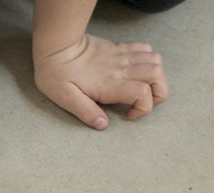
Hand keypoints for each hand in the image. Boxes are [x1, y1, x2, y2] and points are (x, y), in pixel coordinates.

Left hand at [33, 33, 167, 128]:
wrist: (56, 46)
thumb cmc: (57, 74)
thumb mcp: (66, 99)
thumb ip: (86, 112)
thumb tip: (103, 124)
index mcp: (110, 84)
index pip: (143, 93)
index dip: (143, 108)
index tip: (129, 115)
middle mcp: (120, 68)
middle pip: (157, 75)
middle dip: (158, 93)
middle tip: (143, 103)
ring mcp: (122, 56)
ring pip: (155, 60)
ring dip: (156, 77)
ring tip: (143, 88)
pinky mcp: (119, 48)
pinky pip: (145, 48)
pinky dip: (149, 60)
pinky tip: (137, 71)